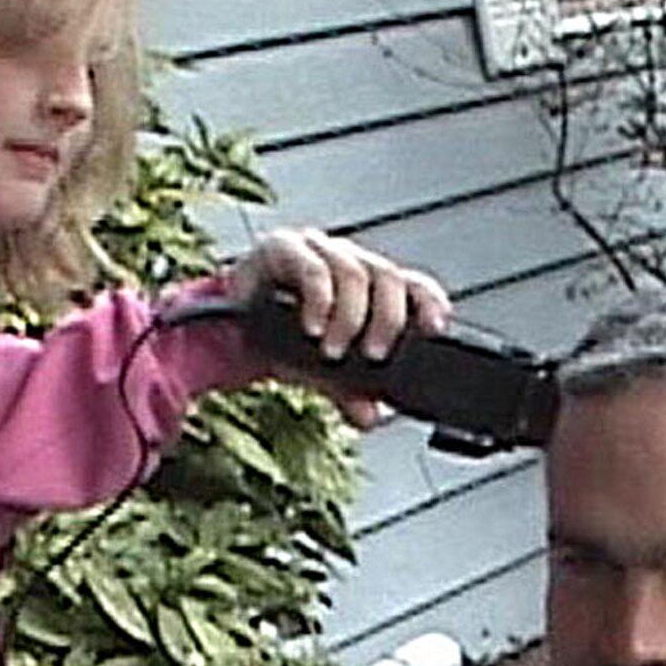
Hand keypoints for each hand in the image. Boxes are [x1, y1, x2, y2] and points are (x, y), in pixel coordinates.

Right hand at [229, 228, 450, 426]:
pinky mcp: (284, 248)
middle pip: (388, 277)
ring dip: (349, 318)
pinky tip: (313, 328)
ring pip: (354, 273)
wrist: (230, 331)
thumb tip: (370, 417)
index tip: (435, 328)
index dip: (429, 302)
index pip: (413, 284)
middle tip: (375, 355)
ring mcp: (318, 250)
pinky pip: (313, 269)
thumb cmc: (285, 341)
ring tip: (334, 351)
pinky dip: (319, 301)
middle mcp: (349, 261)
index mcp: (370, 285)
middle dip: (387, 320)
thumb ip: (351, 393)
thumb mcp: (324, 372)